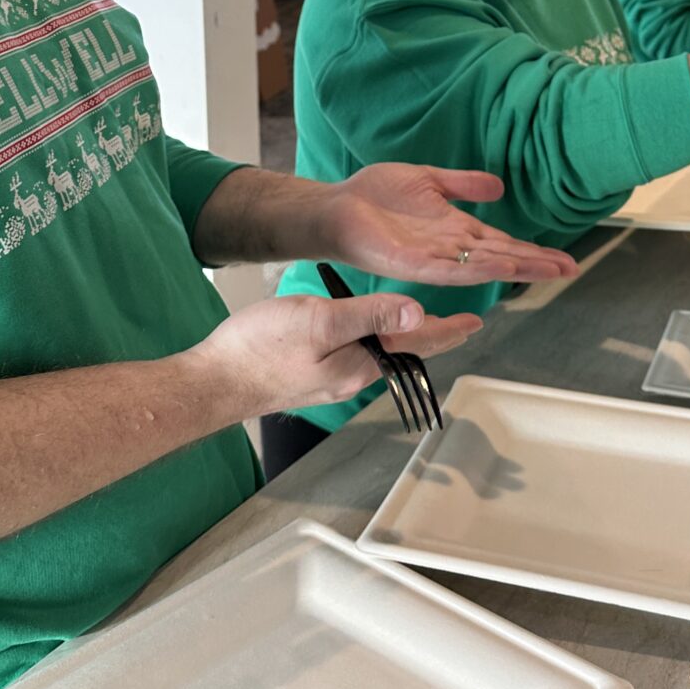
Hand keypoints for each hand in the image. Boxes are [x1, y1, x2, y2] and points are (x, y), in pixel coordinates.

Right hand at [193, 292, 482, 416]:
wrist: (214, 380)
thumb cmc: (260, 350)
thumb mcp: (320, 321)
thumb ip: (370, 314)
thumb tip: (418, 308)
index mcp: (361, 363)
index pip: (417, 343)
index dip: (448, 328)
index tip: (474, 322)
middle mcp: (351, 374)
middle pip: (402, 350)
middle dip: (430, 333)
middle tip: (455, 319)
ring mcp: (330, 375)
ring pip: (378, 352)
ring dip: (401, 334)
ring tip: (416, 318)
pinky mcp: (310, 371)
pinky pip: (354, 351)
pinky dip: (370, 334)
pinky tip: (363, 324)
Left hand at [315, 163, 578, 286]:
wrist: (337, 206)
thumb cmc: (376, 194)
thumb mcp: (428, 180)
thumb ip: (462, 185)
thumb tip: (499, 187)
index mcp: (456, 229)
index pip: (503, 242)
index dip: (534, 251)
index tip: (565, 258)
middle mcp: (450, 248)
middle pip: (502, 256)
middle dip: (536, 264)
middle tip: (570, 269)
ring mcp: (433, 258)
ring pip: (482, 265)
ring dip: (515, 267)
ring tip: (547, 270)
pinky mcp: (411, 263)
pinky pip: (449, 268)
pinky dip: (475, 268)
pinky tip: (499, 266)